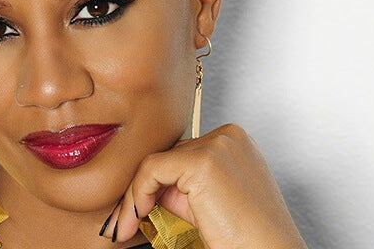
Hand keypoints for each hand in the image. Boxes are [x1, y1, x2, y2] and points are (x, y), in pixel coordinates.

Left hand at [101, 124, 306, 248]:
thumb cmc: (246, 237)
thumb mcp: (210, 201)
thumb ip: (184, 185)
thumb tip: (147, 186)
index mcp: (234, 142)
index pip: (181, 153)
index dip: (158, 184)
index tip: (137, 210)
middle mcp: (229, 136)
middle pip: (168, 156)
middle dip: (146, 190)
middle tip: (128, 219)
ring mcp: (217, 145)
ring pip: (155, 162)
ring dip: (135, 196)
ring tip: (126, 225)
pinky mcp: (202, 162)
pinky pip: (151, 170)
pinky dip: (135, 196)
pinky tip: (134, 219)